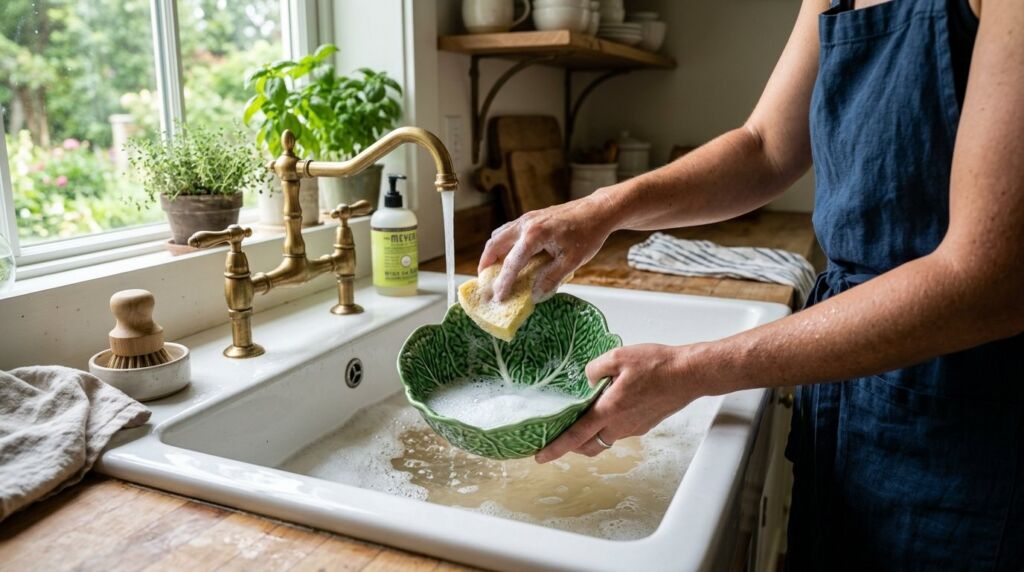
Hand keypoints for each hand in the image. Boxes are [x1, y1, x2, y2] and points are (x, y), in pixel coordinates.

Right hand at [479, 193, 617, 301]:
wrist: (597, 211)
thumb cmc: (587, 234)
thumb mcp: (572, 261)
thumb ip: (551, 278)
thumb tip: (535, 295)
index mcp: (535, 235)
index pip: (513, 263)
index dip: (504, 282)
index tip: (498, 297)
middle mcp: (526, 224)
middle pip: (495, 244)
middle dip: (487, 263)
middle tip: (485, 281)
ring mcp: (527, 218)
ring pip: (500, 235)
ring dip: (493, 252)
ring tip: (493, 269)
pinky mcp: (532, 217)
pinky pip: (509, 231)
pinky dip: (503, 244)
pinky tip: (509, 254)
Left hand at [535, 343, 714, 462]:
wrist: (689, 374)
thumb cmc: (657, 365)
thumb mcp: (618, 357)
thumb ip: (595, 368)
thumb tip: (586, 377)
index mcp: (609, 411)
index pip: (576, 435)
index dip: (556, 447)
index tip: (539, 456)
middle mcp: (620, 426)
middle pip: (588, 444)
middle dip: (572, 444)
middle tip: (559, 434)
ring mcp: (634, 428)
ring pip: (604, 438)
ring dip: (591, 433)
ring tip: (583, 416)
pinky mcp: (644, 424)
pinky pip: (619, 430)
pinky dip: (608, 425)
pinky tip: (609, 405)